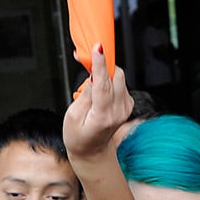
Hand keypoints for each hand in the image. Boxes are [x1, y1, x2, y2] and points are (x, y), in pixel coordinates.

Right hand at [64, 44, 132, 160]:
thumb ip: (85, 94)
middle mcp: (118, 111)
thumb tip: (93, 75)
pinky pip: (119, 83)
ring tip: (89, 83)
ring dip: (104, 73)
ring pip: (118, 77)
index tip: (97, 48)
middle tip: (86, 60)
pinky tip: (97, 89)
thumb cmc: (78, 136)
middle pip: (116, 75)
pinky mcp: (127, 103)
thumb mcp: (72, 115)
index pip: (103, 85)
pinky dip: (108, 80)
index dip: (100, 64)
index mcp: (103, 116)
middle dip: (102, 64)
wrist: (92, 151)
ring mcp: (125, 107)